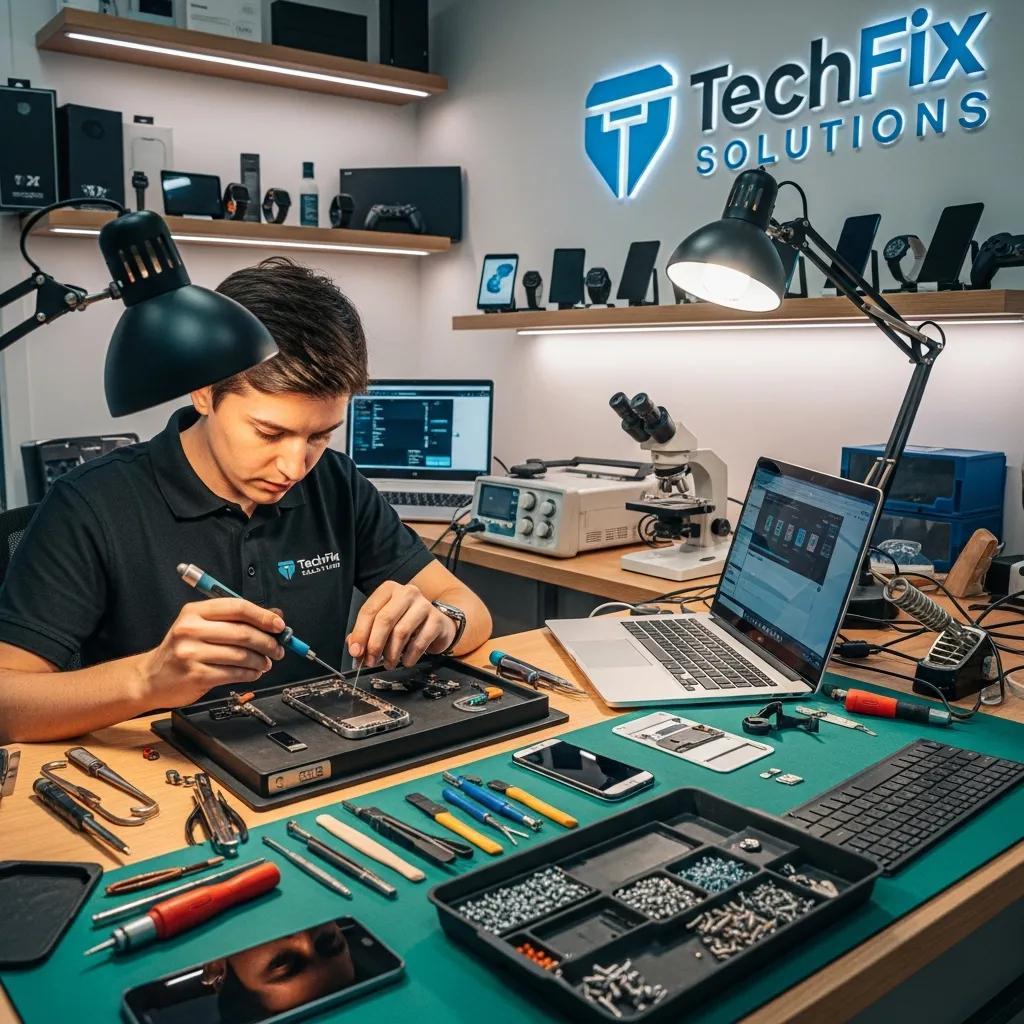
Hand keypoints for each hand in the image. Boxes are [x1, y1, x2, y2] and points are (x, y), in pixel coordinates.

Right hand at [141, 598, 285, 705]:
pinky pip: (234, 673)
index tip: (279, 625)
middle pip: (243, 632)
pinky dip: (250, 674)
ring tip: (265, 663)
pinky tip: (253, 672)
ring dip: (261, 661)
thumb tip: (274, 617)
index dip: (263, 616)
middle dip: (268, 642)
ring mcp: (191, 653)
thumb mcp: (203, 626)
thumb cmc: (181, 649)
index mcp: (194, 611)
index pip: (237, 607)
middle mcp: (191, 629)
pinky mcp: (196, 675)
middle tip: (278, 649)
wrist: (150, 678)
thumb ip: (236, 620)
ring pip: (241, 655)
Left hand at [348, 582, 455, 668]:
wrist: (437, 624)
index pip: (369, 610)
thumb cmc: (406, 622)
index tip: (356, 651)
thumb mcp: (385, 623)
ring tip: (388, 663)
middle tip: (370, 661)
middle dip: (374, 644)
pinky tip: (405, 661)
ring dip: (391, 653)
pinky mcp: (437, 620)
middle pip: (385, 619)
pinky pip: (419, 642)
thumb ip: (367, 633)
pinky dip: (409, 656)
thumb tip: (355, 648)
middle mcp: (407, 593)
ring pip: (401, 632)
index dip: (360, 633)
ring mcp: (424, 605)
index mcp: (389, 590)